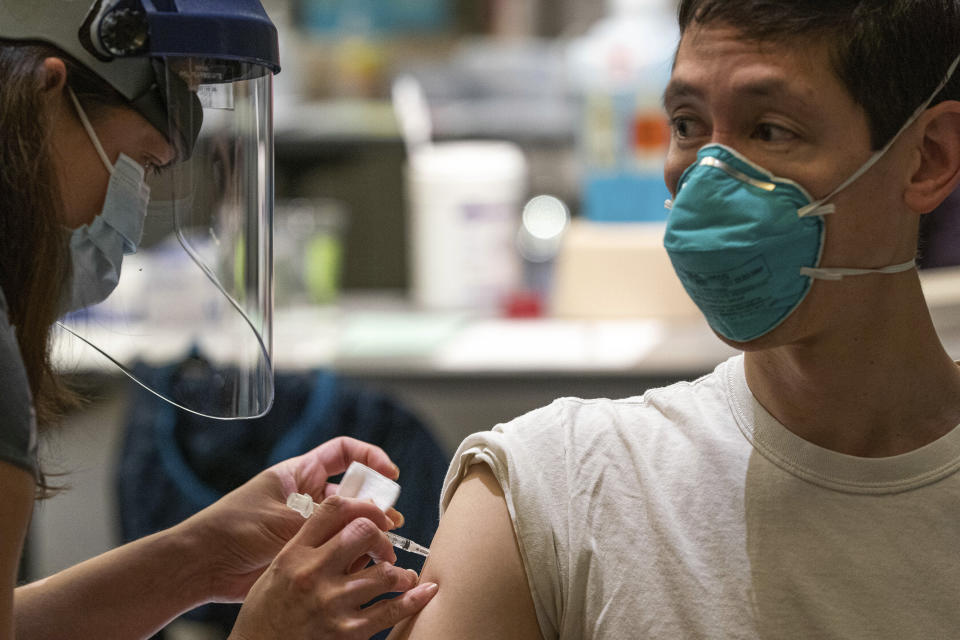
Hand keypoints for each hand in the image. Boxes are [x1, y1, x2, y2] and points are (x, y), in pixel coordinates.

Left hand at [175, 437, 406, 602]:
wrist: (204, 566)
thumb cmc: (234, 530)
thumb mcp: (285, 518)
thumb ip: (331, 518)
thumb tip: (376, 517)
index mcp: (299, 474)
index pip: (344, 453)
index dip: (371, 457)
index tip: (391, 474)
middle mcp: (308, 496)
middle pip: (355, 490)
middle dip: (376, 503)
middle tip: (389, 521)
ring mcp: (308, 525)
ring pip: (350, 523)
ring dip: (368, 532)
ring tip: (382, 546)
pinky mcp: (307, 551)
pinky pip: (338, 548)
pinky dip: (353, 554)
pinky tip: (361, 563)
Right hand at [228, 495, 437, 639]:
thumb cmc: (267, 611)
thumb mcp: (279, 569)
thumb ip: (312, 548)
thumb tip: (355, 530)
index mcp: (295, 553)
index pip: (334, 509)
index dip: (364, 506)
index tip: (374, 517)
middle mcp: (313, 573)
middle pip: (364, 531)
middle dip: (382, 537)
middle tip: (386, 550)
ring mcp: (331, 603)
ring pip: (385, 572)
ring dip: (401, 572)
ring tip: (403, 576)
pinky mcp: (346, 631)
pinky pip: (390, 611)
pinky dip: (414, 599)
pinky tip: (426, 591)